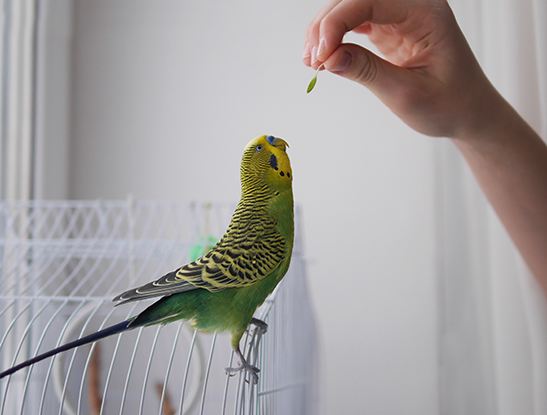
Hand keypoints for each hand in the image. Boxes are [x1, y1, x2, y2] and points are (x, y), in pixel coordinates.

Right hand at [303, 0, 499, 138]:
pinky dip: (334, 39)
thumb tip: (329, 59)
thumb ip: (368, 72)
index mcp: (426, 12)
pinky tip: (324, 57)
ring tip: (313, 63)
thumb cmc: (450, 103)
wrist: (467, 112)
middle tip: (312, 62)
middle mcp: (412, 5)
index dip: (336, 24)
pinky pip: (353, 24)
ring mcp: (398, 15)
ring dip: (325, 32)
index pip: (369, 1)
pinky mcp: (388, 29)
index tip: (321, 56)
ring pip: (348, 8)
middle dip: (326, 27)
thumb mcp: (408, 93)